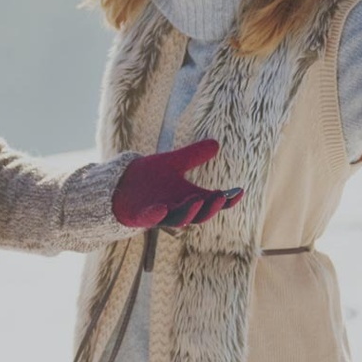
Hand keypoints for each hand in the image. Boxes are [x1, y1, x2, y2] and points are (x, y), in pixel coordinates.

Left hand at [112, 139, 242, 228]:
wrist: (122, 185)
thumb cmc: (151, 177)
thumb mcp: (173, 163)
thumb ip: (193, 155)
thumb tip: (216, 143)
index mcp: (190, 198)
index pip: (213, 202)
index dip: (227, 200)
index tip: (239, 191)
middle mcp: (178, 208)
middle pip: (200, 213)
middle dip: (211, 206)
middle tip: (220, 196)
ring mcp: (161, 214)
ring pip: (178, 218)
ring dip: (188, 211)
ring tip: (197, 200)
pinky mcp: (142, 216)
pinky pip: (151, 218)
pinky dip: (157, 214)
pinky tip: (162, 208)